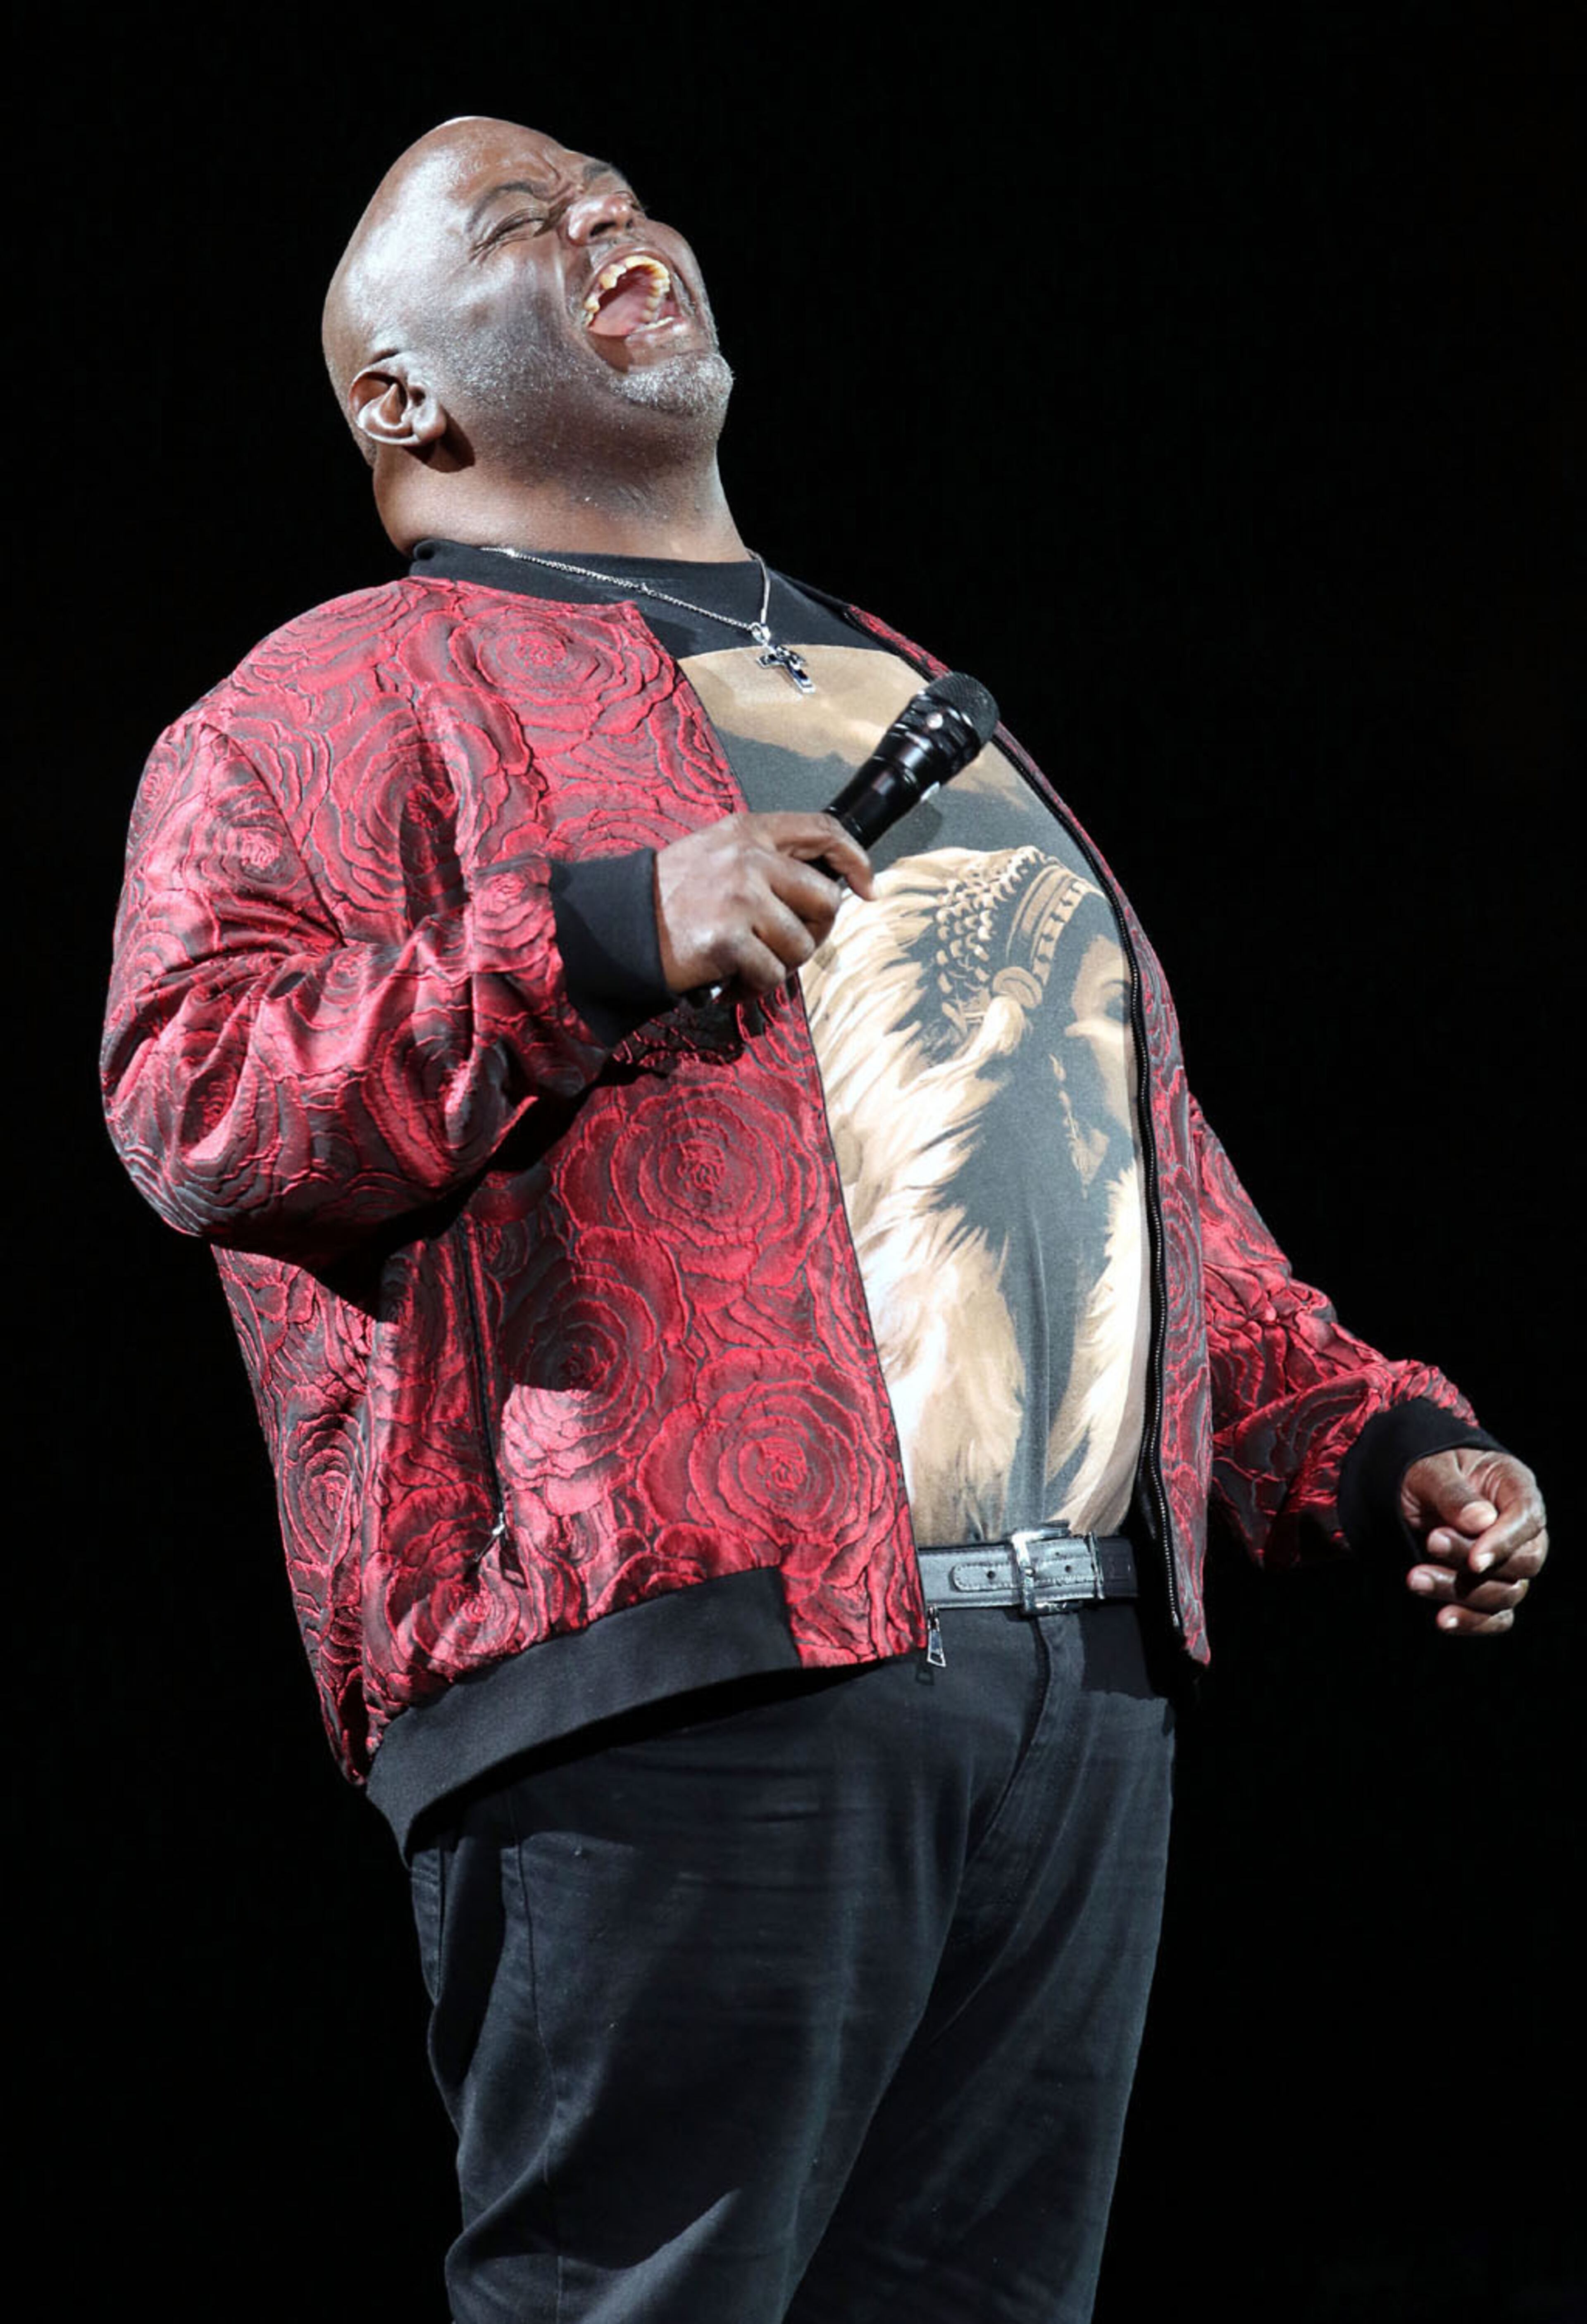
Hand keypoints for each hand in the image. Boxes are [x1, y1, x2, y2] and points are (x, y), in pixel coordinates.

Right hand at [654, 812, 873, 995]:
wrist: (618, 924)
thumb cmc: (670, 894)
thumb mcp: (715, 852)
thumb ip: (764, 857)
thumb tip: (820, 883)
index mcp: (749, 831)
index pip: (822, 831)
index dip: (855, 860)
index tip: (869, 886)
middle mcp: (749, 859)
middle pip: (825, 899)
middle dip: (816, 931)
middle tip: (787, 945)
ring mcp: (740, 899)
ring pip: (801, 944)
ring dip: (781, 963)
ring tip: (749, 963)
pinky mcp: (729, 940)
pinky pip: (772, 974)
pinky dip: (756, 987)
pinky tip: (733, 980)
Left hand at [1400, 1448, 1547, 1635]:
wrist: (1410, 1490)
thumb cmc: (1425, 1472)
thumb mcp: (1430, 1470)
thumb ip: (1453, 1493)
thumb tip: (1481, 1521)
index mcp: (1515, 1488)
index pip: (1527, 1518)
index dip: (1505, 1542)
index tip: (1475, 1561)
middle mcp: (1521, 1530)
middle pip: (1523, 1561)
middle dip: (1472, 1561)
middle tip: (1430, 1542)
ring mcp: (1510, 1563)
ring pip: (1507, 1593)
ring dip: (1461, 1592)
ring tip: (1414, 1578)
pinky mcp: (1492, 1589)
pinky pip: (1497, 1617)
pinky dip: (1472, 1622)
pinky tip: (1442, 1620)